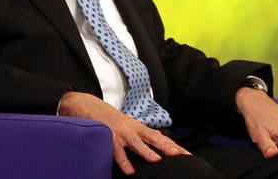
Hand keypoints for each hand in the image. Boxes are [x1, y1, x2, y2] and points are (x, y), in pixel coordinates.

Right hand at [58, 91, 190, 174]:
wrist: (90, 105)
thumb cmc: (111, 120)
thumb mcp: (129, 126)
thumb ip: (141, 137)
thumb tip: (156, 149)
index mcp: (139, 128)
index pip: (160, 138)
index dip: (173, 146)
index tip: (187, 155)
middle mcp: (133, 130)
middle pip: (154, 139)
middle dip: (168, 147)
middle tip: (181, 156)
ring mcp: (121, 133)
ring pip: (136, 143)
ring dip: (147, 152)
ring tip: (157, 161)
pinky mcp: (109, 137)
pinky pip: (117, 151)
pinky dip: (123, 161)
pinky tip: (129, 171)